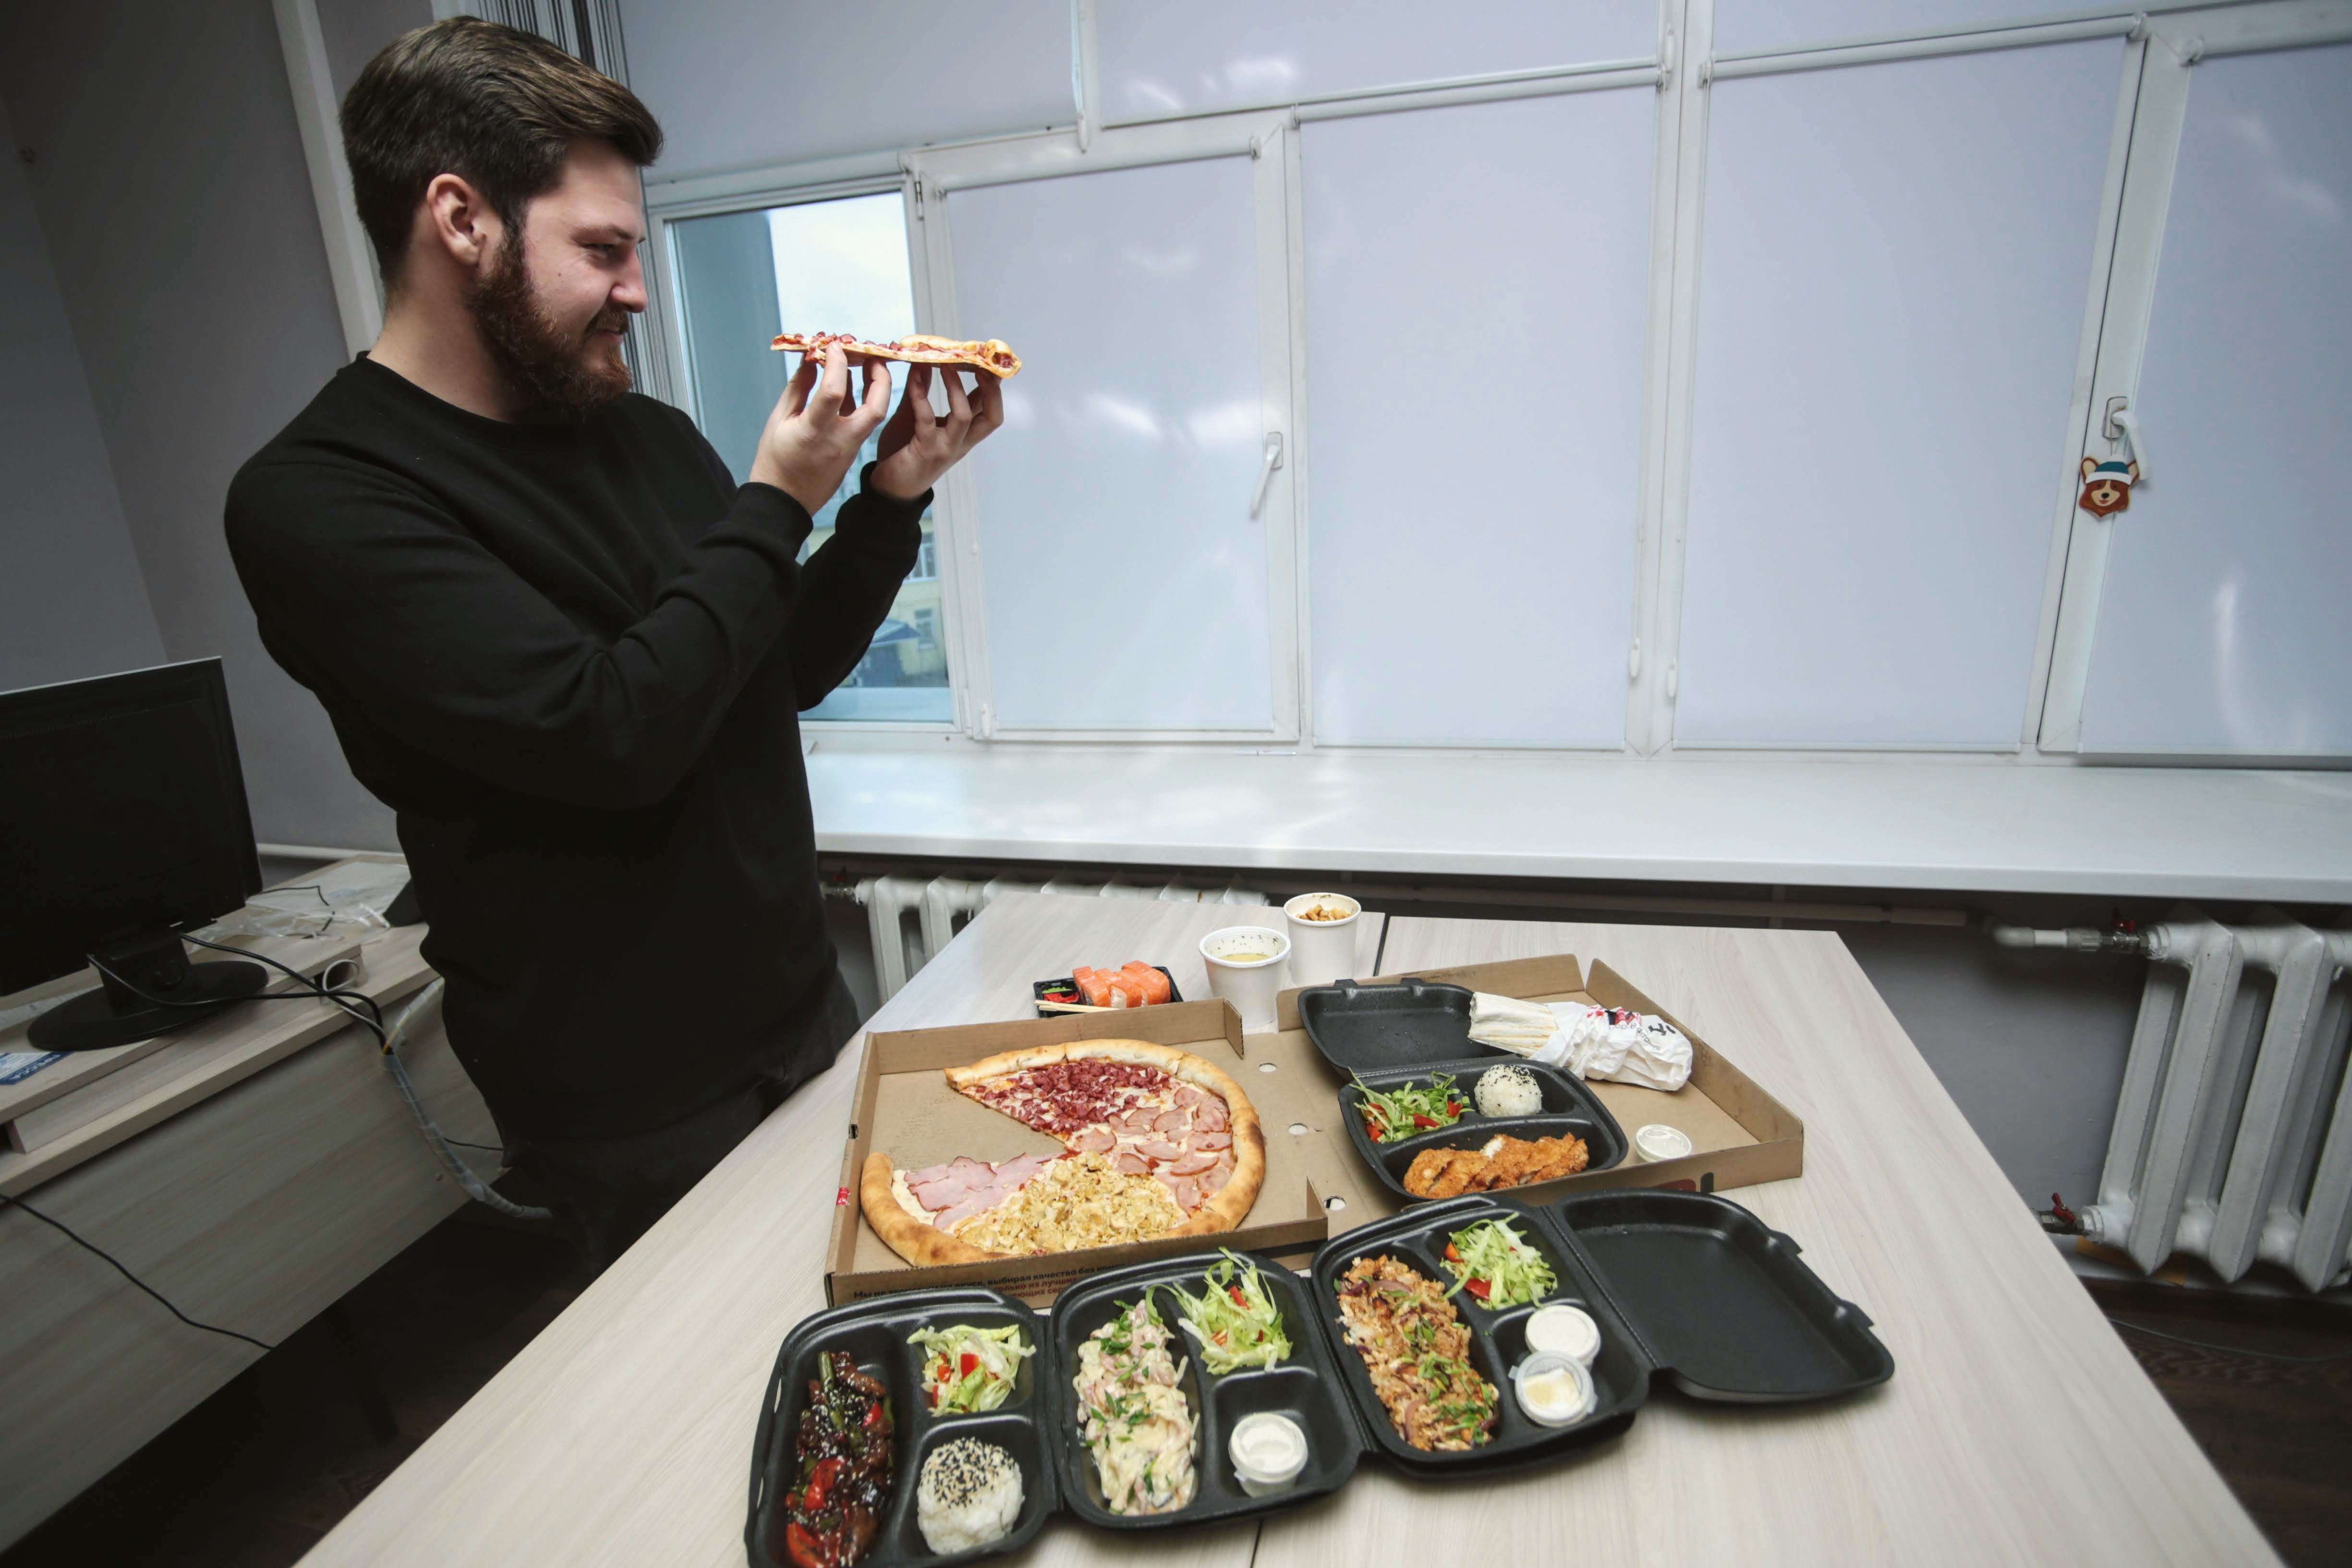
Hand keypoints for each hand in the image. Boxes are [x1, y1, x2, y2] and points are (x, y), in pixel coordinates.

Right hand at [750, 345, 891, 513]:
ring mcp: (849, 450)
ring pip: (874, 416)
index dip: (837, 363)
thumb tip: (811, 361)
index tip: (834, 346)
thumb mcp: (778, 421)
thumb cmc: (774, 461)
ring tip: (867, 365)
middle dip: (881, 378)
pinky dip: (860, 403)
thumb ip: (798, 389)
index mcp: (814, 431)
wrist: (783, 503)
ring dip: (875, 389)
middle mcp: (838, 441)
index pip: (834, 391)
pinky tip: (851, 386)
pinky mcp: (851, 455)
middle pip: (875, 407)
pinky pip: (862, 424)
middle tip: (874, 355)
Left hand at [870, 362, 1004, 501]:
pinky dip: (920, 395)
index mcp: (964, 434)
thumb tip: (927, 362)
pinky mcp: (926, 450)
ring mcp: (946, 447)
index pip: (988, 408)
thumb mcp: (916, 417)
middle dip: (991, 389)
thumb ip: (923, 392)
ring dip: (956, 387)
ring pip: (964, 415)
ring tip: (945, 364)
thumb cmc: (904, 451)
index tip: (987, 359)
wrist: (889, 487)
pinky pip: (927, 418)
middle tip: (981, 364)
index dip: (993, 384)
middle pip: (992, 416)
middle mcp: (962, 441)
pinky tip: (913, 376)